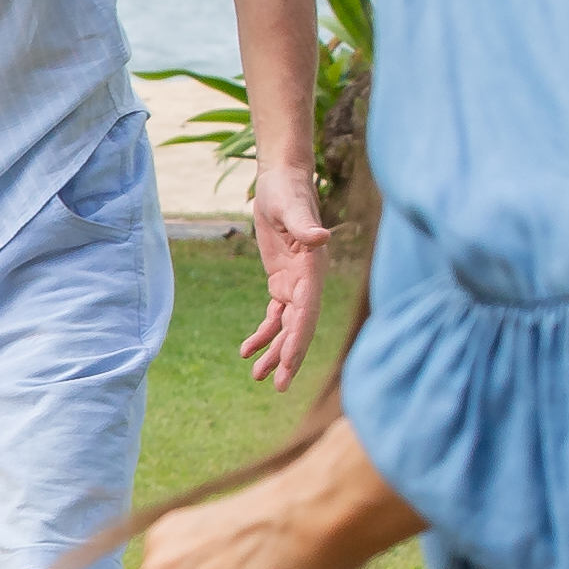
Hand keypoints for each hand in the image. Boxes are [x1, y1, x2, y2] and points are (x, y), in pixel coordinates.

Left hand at [240, 172, 331, 390]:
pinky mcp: (282, 281)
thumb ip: (305, 225)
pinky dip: (263, 333)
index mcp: (313, 270)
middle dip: (289, 357)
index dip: (298, 339)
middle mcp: (308, 281)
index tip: (288, 363)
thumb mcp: (291, 207)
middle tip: (278, 387)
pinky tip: (247, 350)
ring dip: (274, 351)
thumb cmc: (287, 191)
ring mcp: (295, 284)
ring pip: (286, 326)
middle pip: (300, 327)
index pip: (307, 312)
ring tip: (257, 376)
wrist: (281, 181)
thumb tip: (321, 237)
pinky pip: (274, 315)